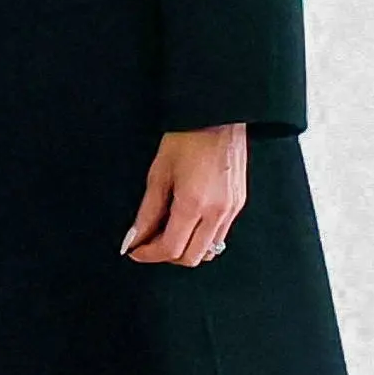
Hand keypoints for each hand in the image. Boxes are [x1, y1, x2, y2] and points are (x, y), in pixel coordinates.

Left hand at [124, 124, 248, 266]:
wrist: (217, 116)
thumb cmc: (188, 137)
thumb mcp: (159, 173)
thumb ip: (147, 212)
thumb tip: (135, 238)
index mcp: (193, 204)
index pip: (171, 249)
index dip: (149, 255)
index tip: (136, 251)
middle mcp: (216, 212)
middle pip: (191, 257)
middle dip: (167, 255)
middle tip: (150, 243)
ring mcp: (231, 210)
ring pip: (208, 251)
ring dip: (186, 249)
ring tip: (169, 232)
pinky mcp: (238, 204)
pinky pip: (220, 235)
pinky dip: (202, 238)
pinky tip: (188, 222)